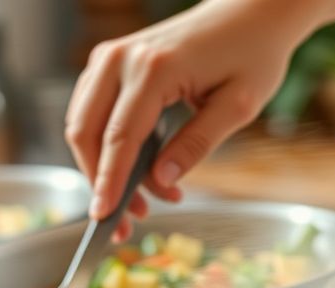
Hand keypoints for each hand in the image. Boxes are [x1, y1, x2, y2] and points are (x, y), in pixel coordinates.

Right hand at [64, 0, 321, 239]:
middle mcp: (122, 58)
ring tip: (142, 200)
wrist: (249, 14)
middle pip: (87, 132)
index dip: (109, 182)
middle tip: (129, 221)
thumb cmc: (251, 55)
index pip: (120, 137)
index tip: (104, 217)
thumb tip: (162, 180)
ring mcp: (111, 56)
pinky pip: (92, 111)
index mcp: (155, 68)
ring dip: (102, 168)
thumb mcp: (237, 107)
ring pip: (83, 124)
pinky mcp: (111, 61)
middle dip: (101, 182)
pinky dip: (106, 146)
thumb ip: (197, 144)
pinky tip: (139, 170)